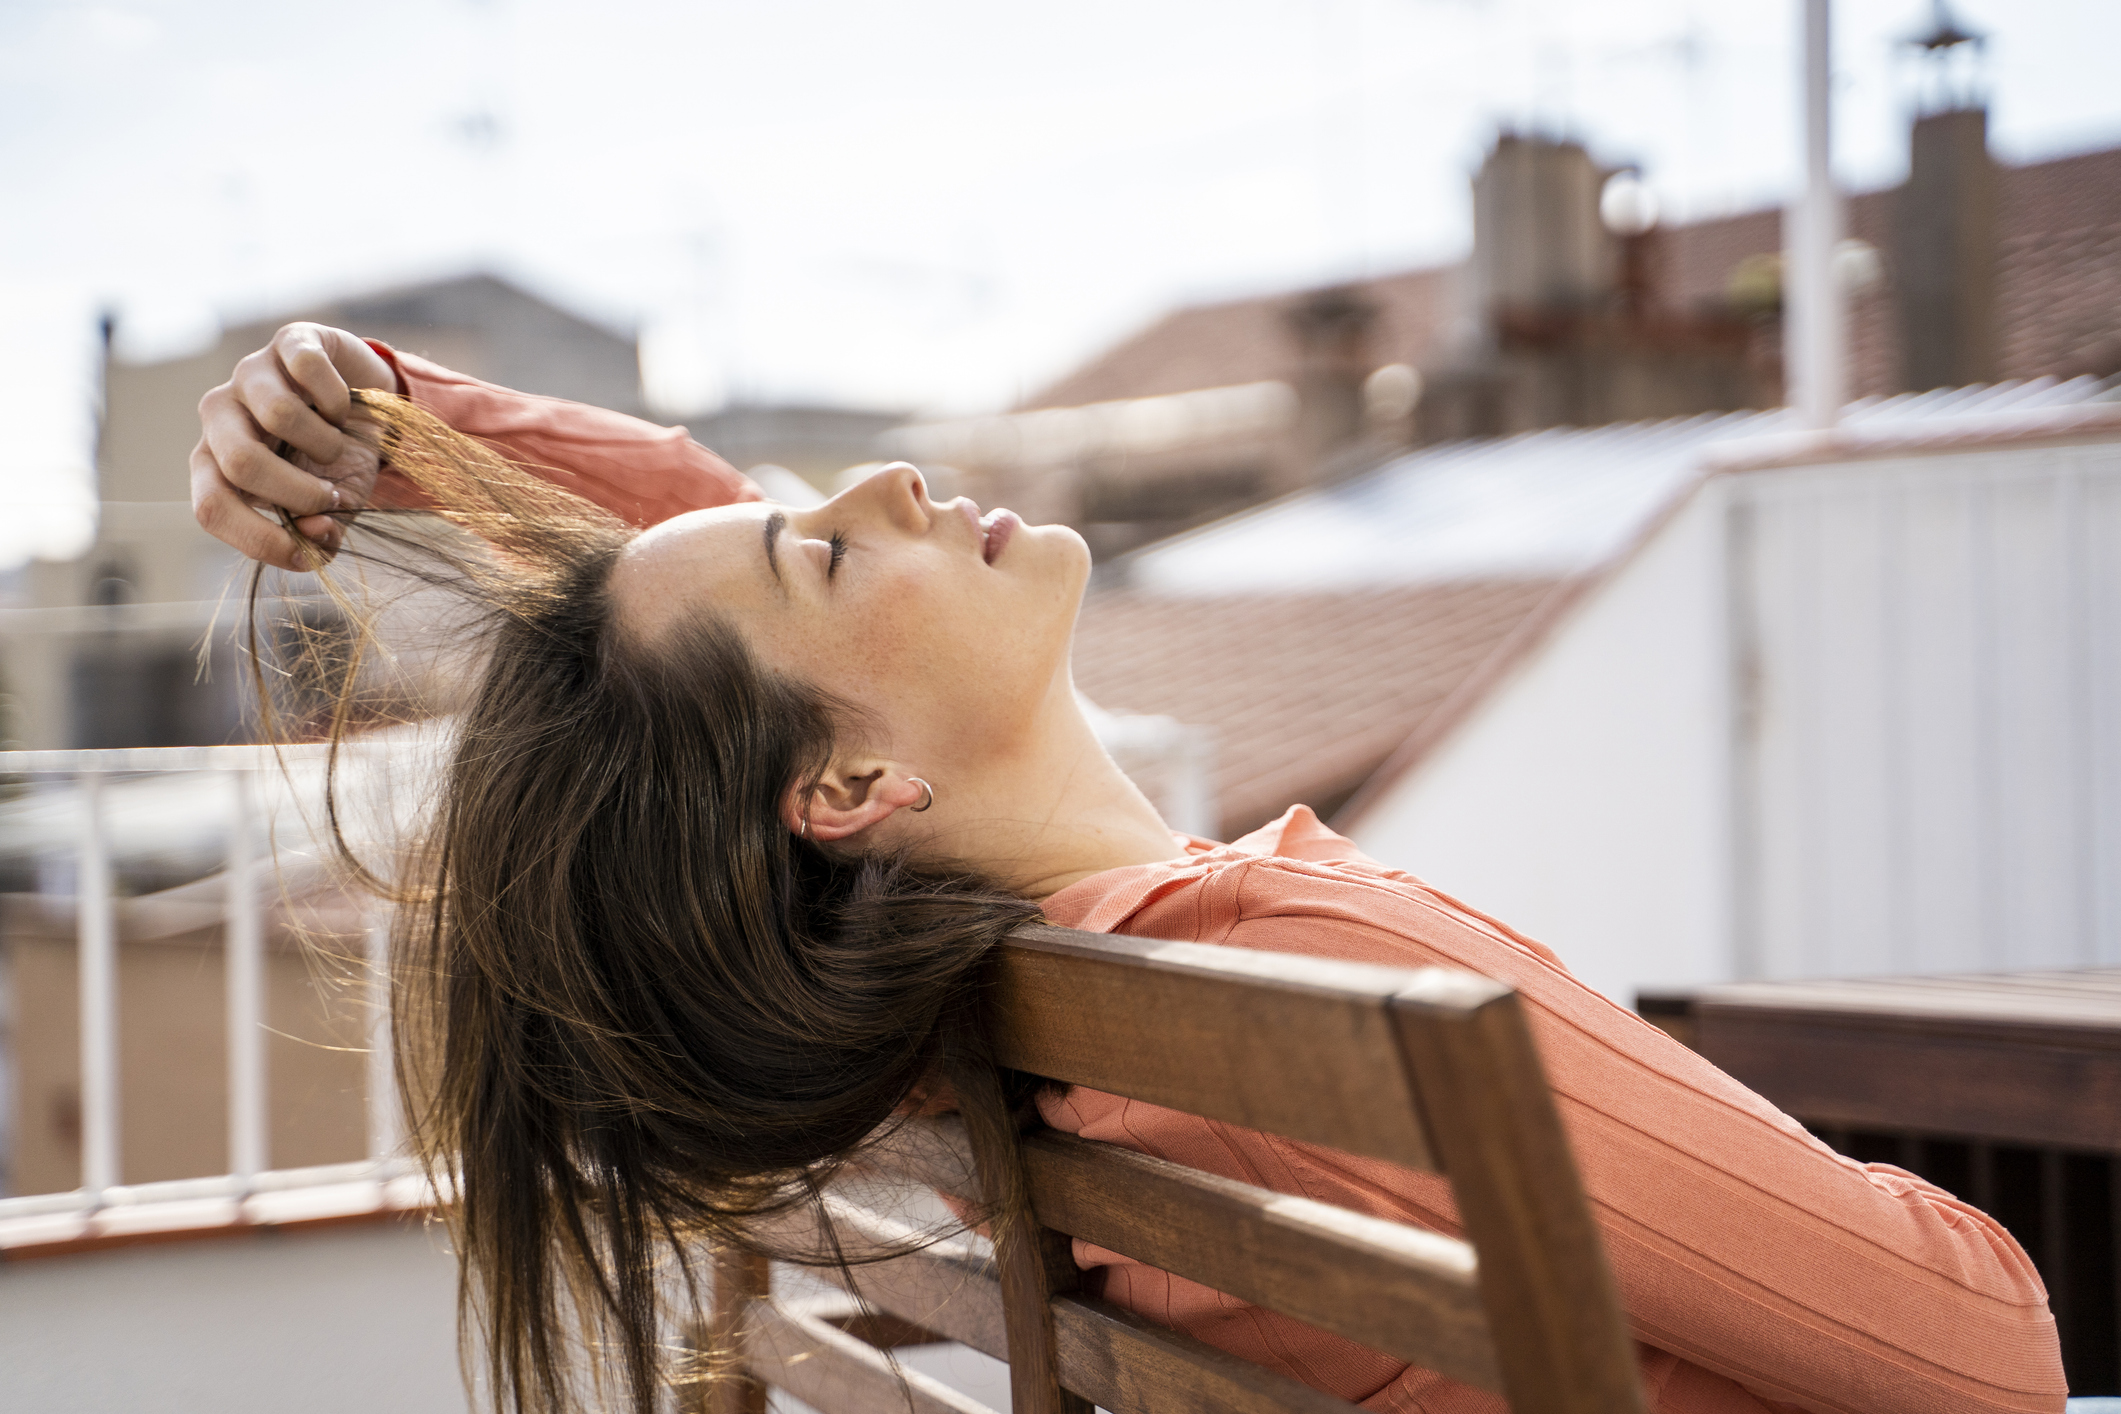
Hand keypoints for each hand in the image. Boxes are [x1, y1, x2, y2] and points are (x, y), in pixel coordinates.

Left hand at [192, 322, 398, 570]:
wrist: (368, 407)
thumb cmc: (336, 462)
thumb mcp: (331, 508)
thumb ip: (319, 534)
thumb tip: (319, 535)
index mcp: (216, 462)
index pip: (211, 508)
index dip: (258, 539)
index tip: (306, 554)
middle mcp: (220, 414)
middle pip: (241, 462)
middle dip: (299, 492)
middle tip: (331, 497)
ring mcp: (250, 373)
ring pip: (281, 415)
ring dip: (327, 445)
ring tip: (337, 447)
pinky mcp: (288, 340)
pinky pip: (310, 371)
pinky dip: (340, 402)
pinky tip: (343, 408)